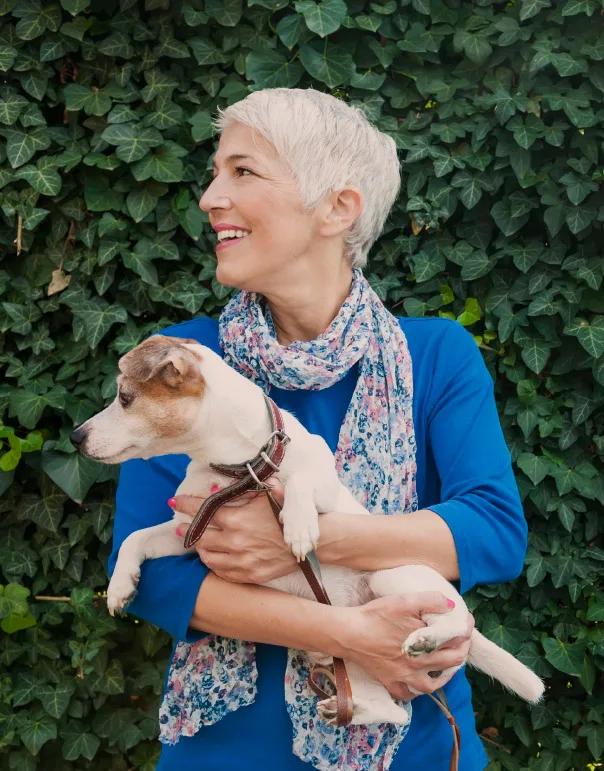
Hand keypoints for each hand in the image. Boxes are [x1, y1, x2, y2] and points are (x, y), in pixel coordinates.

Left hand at [172, 483, 298, 583]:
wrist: (307, 542)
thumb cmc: (286, 514)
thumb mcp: (267, 493)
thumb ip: (241, 490)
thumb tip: (214, 486)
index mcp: (237, 519)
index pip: (201, 510)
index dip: (185, 505)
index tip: (174, 501)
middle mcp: (234, 542)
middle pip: (198, 536)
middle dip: (185, 529)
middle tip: (178, 526)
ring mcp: (240, 561)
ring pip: (206, 556)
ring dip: (199, 547)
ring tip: (196, 541)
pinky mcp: (247, 575)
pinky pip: (220, 571)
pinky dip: (213, 563)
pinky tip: (212, 556)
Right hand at [337, 593, 473, 700]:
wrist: (348, 634)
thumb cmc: (375, 616)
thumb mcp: (403, 601)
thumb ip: (429, 600)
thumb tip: (451, 605)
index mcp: (425, 645)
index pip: (456, 641)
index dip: (466, 630)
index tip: (466, 621)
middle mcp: (418, 666)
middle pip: (450, 664)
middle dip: (461, 651)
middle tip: (461, 640)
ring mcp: (404, 678)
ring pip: (433, 685)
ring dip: (445, 675)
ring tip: (447, 665)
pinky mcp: (390, 684)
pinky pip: (409, 694)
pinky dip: (417, 690)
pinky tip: (418, 680)